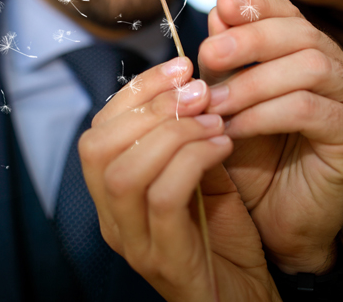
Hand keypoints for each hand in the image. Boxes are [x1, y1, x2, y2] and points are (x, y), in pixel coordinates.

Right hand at [79, 56, 279, 301]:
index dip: (137, 90)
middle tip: (199, 90)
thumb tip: (193, 83)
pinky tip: (223, 146)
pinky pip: (164, 198)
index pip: (99, 130)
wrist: (244, 301)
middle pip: (99, 147)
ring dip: (174, 133)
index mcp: (113, 194)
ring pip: (126, 172)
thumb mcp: (201, 175)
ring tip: (214, 120)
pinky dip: (193, 161)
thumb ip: (187, 137)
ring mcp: (134, 242)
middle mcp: (112, 218)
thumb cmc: (223, 238)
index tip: (181, 65)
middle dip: (151, 107)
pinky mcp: (166, 260)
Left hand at [199, 0, 342, 274]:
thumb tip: (219, 11)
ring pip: (311, 66)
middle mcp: (340, 71)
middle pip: (301, 33)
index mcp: (309, 53)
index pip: (289, 14)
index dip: (257, 5)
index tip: (221, 7)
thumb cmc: (249, 160)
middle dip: (250, 40)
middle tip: (209, 56)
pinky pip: (311, 110)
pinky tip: (234, 128)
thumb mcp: (226, 102)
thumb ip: (225, 61)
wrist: (269, 223)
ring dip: (255, 81)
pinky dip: (266, 114)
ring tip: (215, 103)